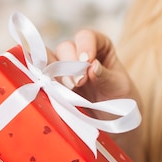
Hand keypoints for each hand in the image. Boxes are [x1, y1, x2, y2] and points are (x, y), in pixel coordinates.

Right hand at [54, 29, 145, 161]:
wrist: (113, 125)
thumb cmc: (121, 101)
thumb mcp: (120, 88)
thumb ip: (107, 77)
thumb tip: (92, 66)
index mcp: (99, 47)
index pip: (87, 36)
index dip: (85, 45)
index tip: (88, 61)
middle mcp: (78, 55)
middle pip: (65, 48)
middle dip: (69, 63)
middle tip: (78, 83)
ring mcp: (63, 70)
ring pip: (49, 61)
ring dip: (54, 73)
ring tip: (66, 89)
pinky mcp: (52, 85)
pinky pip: (40, 77)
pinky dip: (41, 80)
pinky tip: (46, 88)